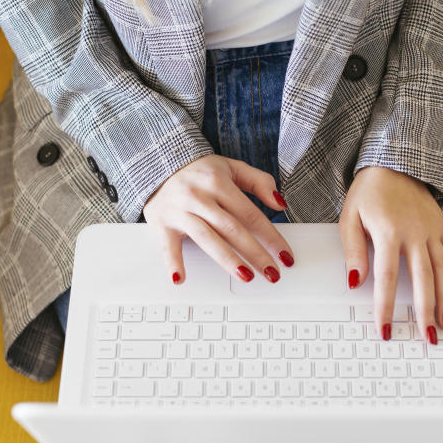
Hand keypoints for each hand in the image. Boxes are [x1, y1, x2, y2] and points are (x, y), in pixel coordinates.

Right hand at [142, 154, 293, 283]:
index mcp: (218, 183)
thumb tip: (280, 204)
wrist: (158, 163)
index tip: (284, 255)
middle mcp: (199, 197)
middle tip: (272, 273)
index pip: (251, 214)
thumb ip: (259, 182)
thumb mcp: (232, 167)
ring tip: (246, 276)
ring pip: (207, 238)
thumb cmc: (199, 171)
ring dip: (228, 260)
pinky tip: (181, 279)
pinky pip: (168, 246)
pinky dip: (173, 263)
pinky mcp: (161, 224)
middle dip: (255, 253)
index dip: (271, 236)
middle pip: (232, 229)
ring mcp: (180, 211)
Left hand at [339, 166, 442, 343]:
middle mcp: (414, 233)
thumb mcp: (349, 217)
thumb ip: (353, 250)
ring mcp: (432, 231)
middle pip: (422, 280)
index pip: (386, 278)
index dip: (385, 307)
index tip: (384, 329)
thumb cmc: (369, 192)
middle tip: (427, 337)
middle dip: (425, 312)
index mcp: (388, 232)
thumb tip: (355, 281)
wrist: (394, 163)